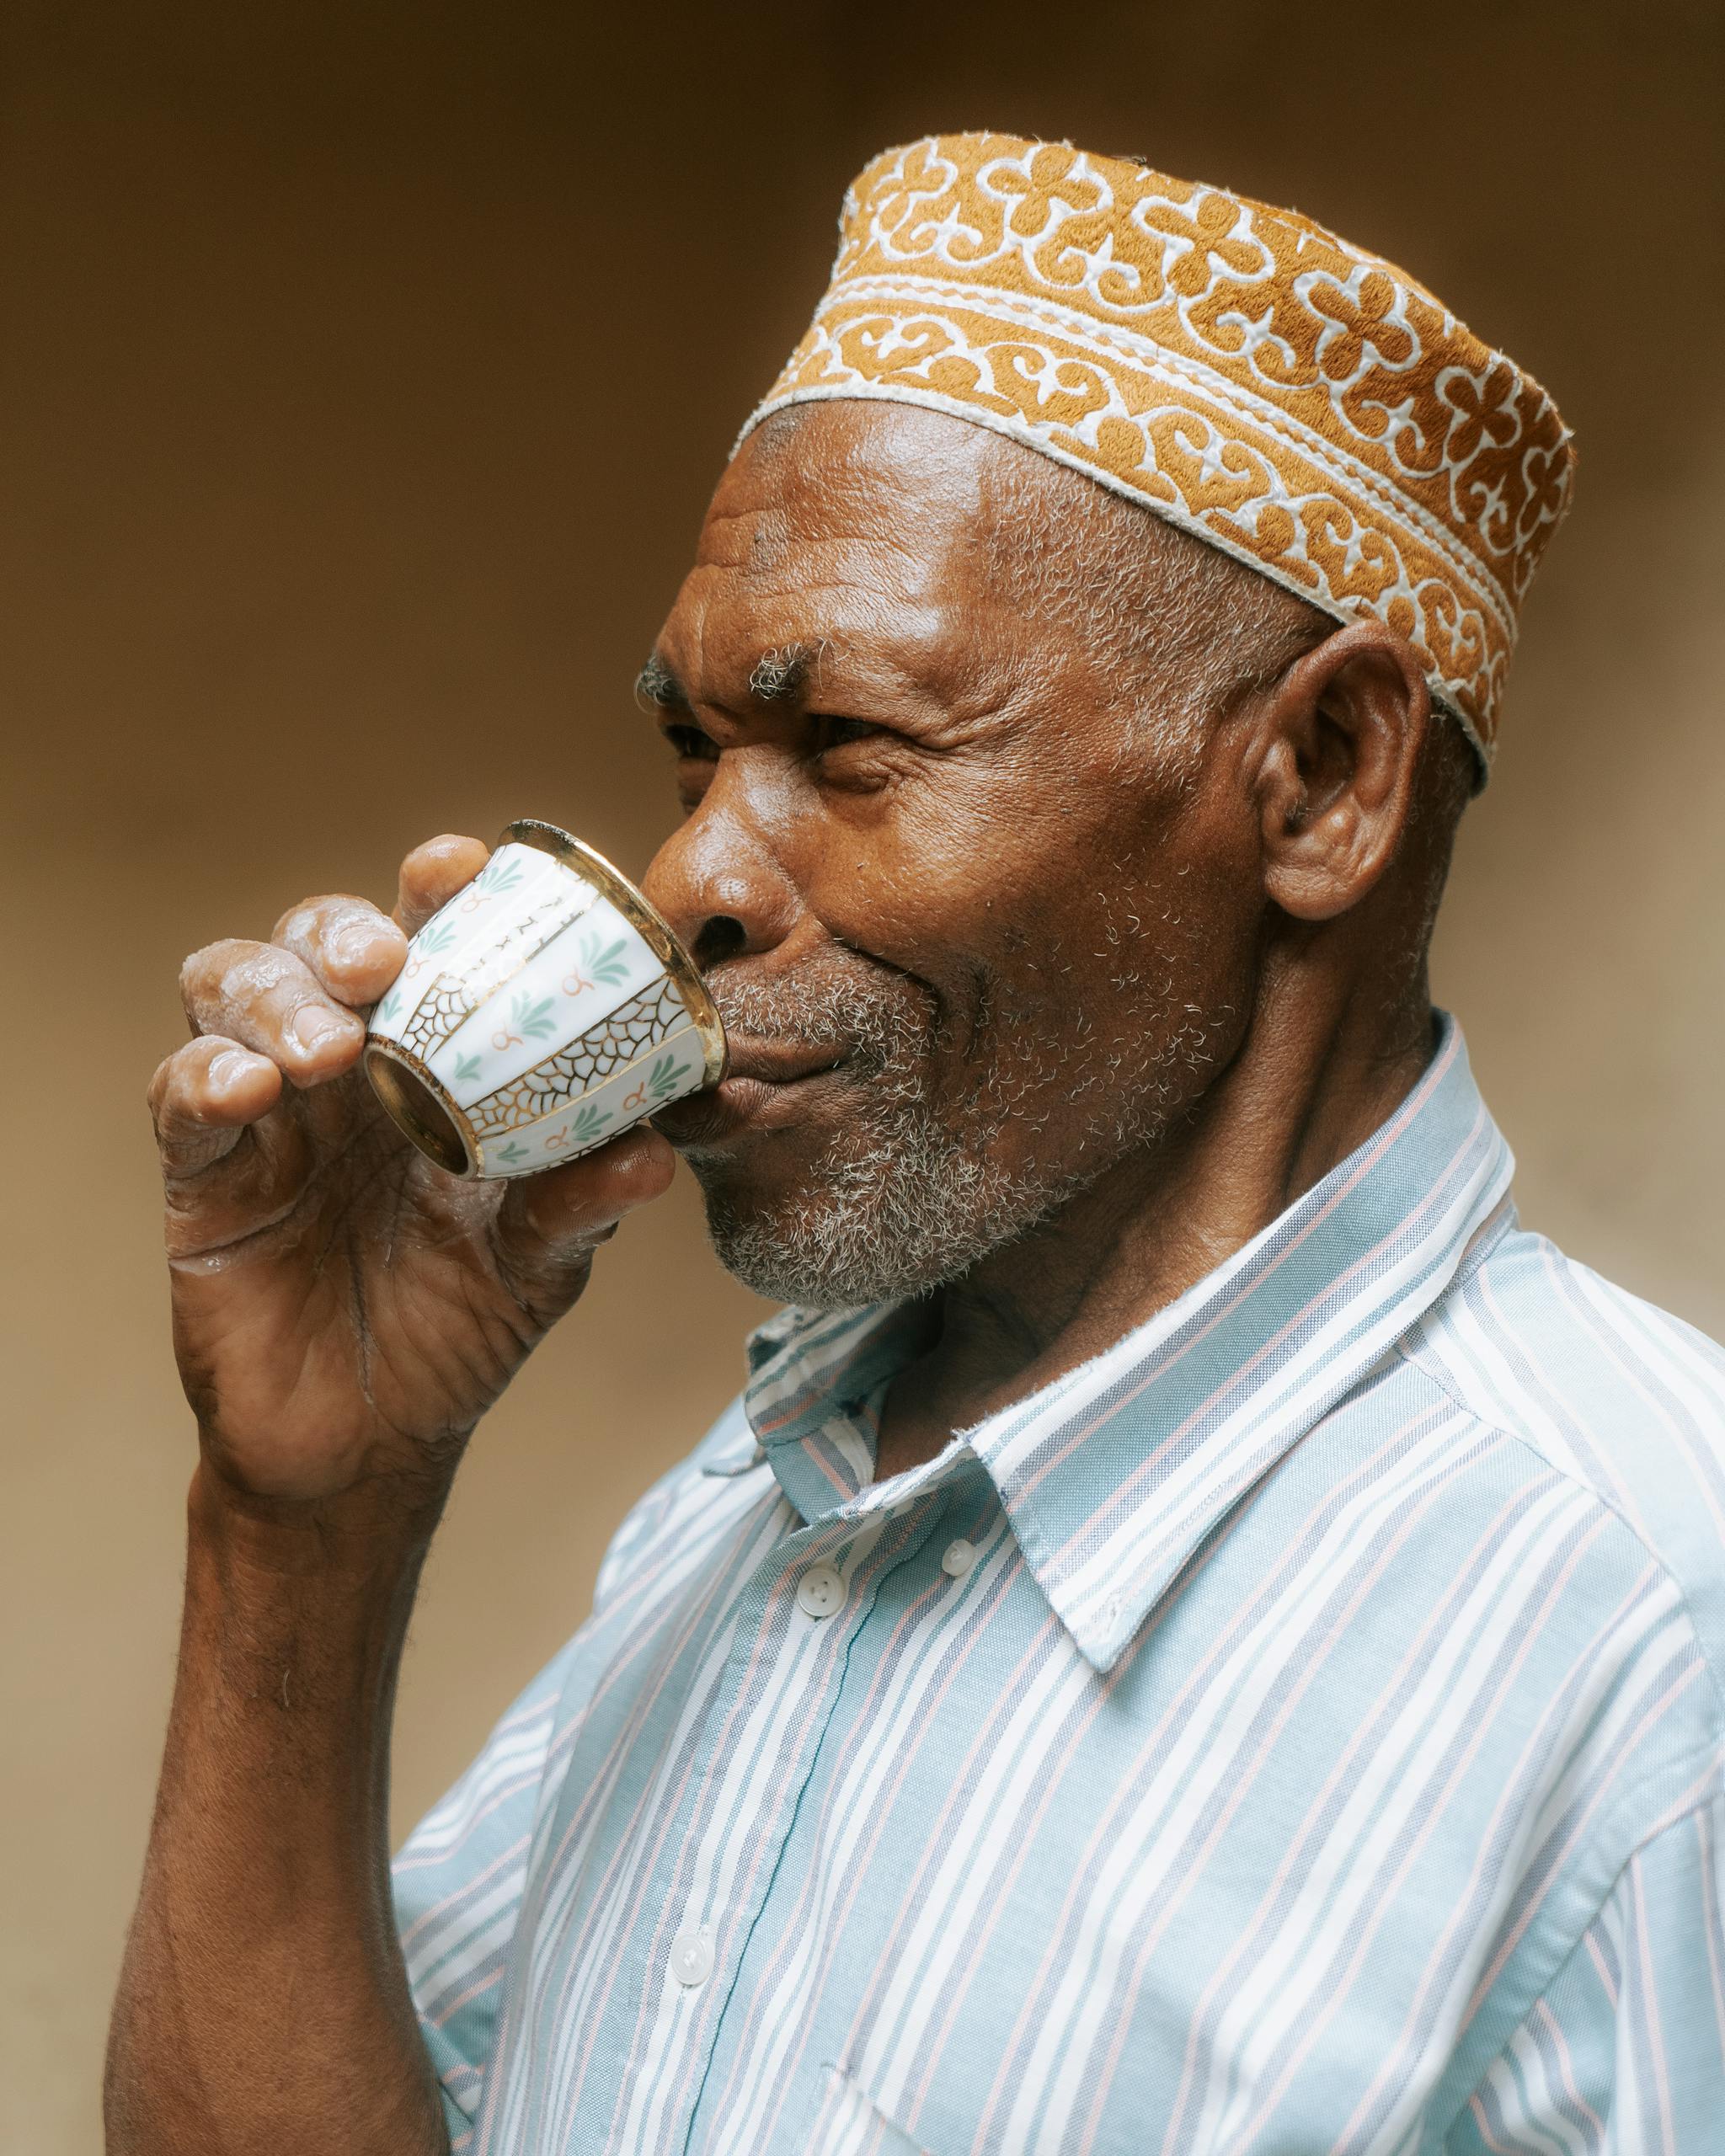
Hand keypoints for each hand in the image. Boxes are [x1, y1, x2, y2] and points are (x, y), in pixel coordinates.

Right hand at [151, 835, 674, 1506]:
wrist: (373, 1442)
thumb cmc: (462, 1324)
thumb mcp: (542, 1262)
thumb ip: (585, 1200)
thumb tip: (655, 1149)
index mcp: (435, 1059)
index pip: (429, 942)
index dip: (436, 888)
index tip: (465, 863)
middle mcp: (346, 1062)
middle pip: (315, 940)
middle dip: (341, 928)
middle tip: (382, 964)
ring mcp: (270, 1110)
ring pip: (232, 988)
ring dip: (274, 996)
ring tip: (329, 1049)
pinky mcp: (205, 1173)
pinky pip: (180, 1096)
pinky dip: (205, 1076)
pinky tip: (250, 1093)